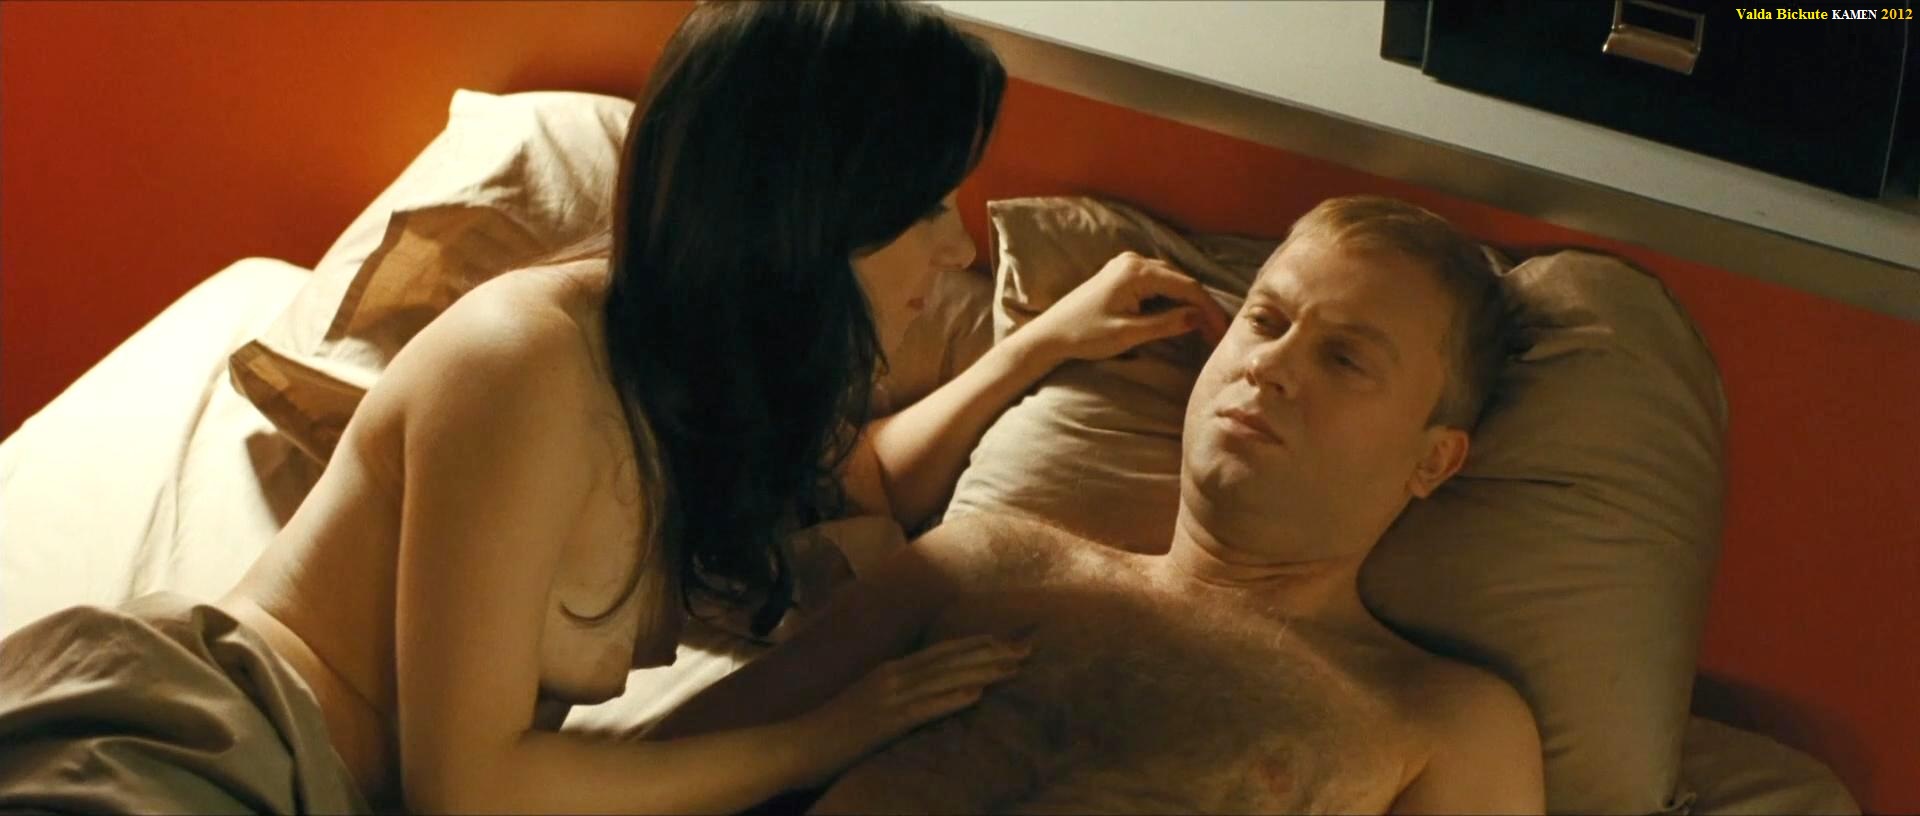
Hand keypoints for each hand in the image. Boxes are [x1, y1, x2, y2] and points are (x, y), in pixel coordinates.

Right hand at [792, 634, 1028, 784]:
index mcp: (890, 671)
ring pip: (945, 678)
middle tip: (1027, 647)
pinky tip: (978, 695)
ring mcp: (889, 697)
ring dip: (983, 670)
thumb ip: (896, 697)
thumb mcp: (868, 704)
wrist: (796, 744)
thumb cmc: (830, 731)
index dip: (977, 645)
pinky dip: (952, 699)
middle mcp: (893, 676)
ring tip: (1014, 665)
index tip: (1008, 641)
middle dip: (991, 652)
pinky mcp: (885, 722)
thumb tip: (924, 696)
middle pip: (951, 659)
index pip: (942, 653)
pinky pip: (925, 708)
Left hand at [1021, 251, 1232, 363]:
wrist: (1050, 334)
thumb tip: (1199, 318)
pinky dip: (1172, 297)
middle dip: (1201, 305)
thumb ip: (1166, 324)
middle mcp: (1134, 261)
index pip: (1187, 286)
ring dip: (1188, 301)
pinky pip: (1157, 281)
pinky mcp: (1120, 274)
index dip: (1209, 309)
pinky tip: (1181, 313)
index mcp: (1136, 272)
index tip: (1222, 330)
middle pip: (1181, 280)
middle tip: (1217, 332)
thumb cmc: (1085, 335)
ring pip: (1170, 280)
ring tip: (1203, 326)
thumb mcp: (1129, 333)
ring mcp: (1126, 265)